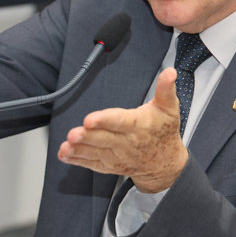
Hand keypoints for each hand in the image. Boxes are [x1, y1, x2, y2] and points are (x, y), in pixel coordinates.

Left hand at [59, 67, 188, 192]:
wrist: (165, 163)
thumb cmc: (164, 132)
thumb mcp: (169, 108)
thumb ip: (166, 89)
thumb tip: (169, 72)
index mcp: (138, 125)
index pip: (120, 121)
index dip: (105, 120)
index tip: (90, 119)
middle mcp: (126, 142)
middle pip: (104, 139)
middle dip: (87, 136)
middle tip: (73, 133)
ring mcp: (117, 155)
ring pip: (96, 152)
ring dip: (80, 149)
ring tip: (66, 146)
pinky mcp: (110, 164)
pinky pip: (92, 163)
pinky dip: (78, 160)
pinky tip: (65, 154)